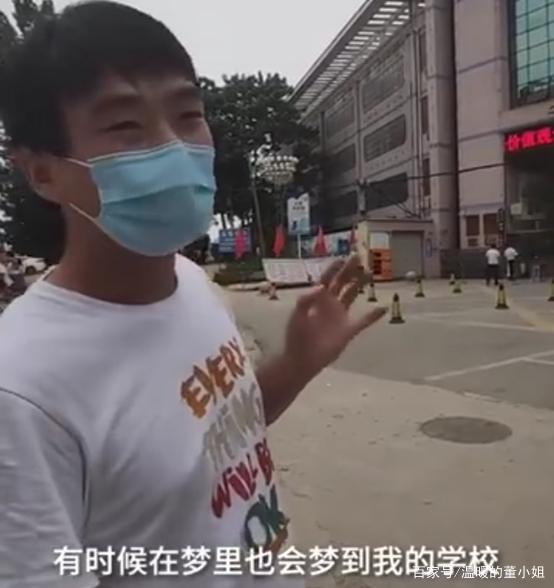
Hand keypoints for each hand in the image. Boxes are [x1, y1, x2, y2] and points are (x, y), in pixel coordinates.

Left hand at [283, 255, 386, 378]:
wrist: (302, 359)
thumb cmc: (297, 336)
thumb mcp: (298, 315)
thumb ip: (306, 300)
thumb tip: (320, 286)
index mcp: (317, 298)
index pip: (327, 279)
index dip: (335, 268)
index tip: (343, 258)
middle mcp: (330, 304)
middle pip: (342, 283)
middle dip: (350, 271)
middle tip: (360, 259)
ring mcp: (340, 316)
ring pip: (353, 296)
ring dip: (360, 285)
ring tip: (371, 274)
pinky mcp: (348, 330)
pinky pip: (364, 321)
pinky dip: (373, 315)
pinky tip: (383, 308)